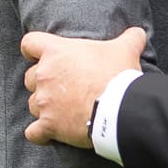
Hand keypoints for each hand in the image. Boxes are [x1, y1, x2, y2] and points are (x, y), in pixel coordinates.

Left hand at [22, 27, 145, 147]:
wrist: (118, 107)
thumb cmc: (118, 74)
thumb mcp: (126, 49)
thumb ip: (130, 37)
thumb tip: (138, 33)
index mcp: (57, 52)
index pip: (30, 43)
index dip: (34, 50)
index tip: (41, 56)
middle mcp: (44, 75)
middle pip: (29, 77)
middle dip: (43, 82)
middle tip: (63, 87)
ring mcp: (43, 102)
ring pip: (32, 104)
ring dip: (44, 107)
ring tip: (63, 110)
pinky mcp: (47, 125)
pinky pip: (33, 132)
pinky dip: (40, 133)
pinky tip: (51, 133)